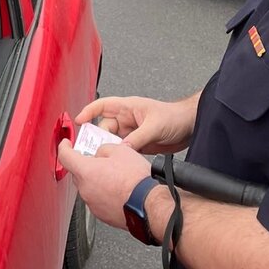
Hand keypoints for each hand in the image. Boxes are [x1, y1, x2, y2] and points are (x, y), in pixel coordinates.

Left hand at [58, 139, 152, 230]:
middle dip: (86, 165)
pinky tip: (119, 189)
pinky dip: (104, 193)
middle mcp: (85, 189)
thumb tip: (100, 154)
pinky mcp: (102, 215)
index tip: (66, 144)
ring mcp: (93, 204)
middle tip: (101, 160)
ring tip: (116, 176)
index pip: (65, 156)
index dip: (64, 147)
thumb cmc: (136, 181)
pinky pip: (98, 199)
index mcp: (86, 171)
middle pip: (78, 173)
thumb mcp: (121, 151)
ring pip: (89, 187)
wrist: (149, 205)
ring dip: (97, 180)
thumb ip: (103, 149)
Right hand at [75, 94, 198, 154]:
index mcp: (128, 107)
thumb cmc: (175, 117)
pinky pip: (122, 150)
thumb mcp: (154, 126)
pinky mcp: (138, 144)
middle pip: (104, 128)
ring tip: (106, 158)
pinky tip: (118, 162)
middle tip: (96, 150)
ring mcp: (132, 132)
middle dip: (99, 138)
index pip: (102, 106)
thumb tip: (122, 149)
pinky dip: (119, 155)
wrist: (190, 127)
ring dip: (109, 149)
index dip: (89, 112)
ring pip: (112, 141)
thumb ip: (137, 138)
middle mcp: (127, 119)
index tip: (78, 122)